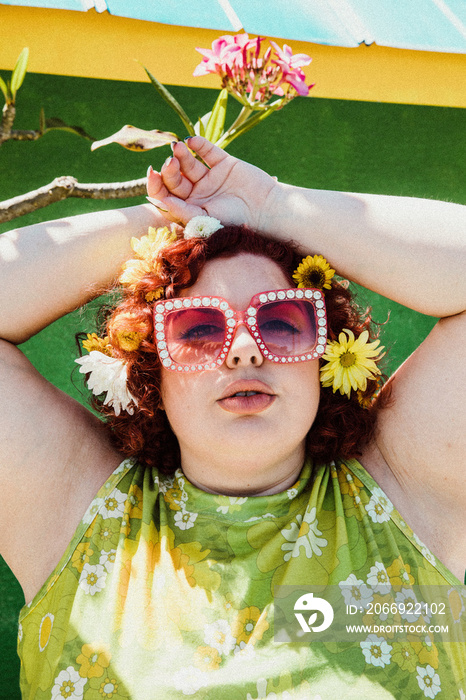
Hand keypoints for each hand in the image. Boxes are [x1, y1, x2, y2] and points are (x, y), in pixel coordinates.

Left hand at [147, 137, 277, 230]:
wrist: (266, 211)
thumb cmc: (234, 222)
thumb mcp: (205, 220)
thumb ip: (182, 210)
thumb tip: (160, 200)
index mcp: (190, 208)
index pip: (166, 195)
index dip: (156, 185)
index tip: (152, 174)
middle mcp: (197, 192)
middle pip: (175, 178)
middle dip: (169, 170)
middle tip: (170, 164)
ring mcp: (210, 177)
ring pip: (189, 163)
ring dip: (181, 155)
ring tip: (177, 148)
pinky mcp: (224, 163)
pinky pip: (208, 151)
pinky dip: (199, 144)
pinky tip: (191, 141)